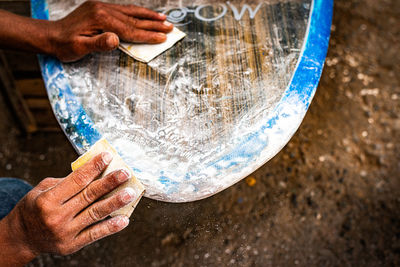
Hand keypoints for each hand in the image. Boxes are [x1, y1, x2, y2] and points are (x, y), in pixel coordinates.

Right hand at [0, 152, 134, 265]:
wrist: (23, 236)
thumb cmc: (35, 208)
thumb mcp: (43, 189)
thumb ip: (67, 182)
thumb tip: (94, 169)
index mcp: (48, 200)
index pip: (76, 180)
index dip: (94, 167)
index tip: (108, 156)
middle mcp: (56, 216)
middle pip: (89, 196)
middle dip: (109, 183)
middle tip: (126, 173)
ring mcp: (65, 232)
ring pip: (95, 214)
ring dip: (115, 202)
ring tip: (130, 193)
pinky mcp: (72, 245)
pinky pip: (95, 234)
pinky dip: (111, 227)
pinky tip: (124, 219)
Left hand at [48, 1, 172, 61]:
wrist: (51, 36)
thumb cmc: (65, 45)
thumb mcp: (79, 48)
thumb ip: (98, 44)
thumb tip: (115, 39)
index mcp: (100, 18)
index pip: (129, 29)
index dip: (147, 35)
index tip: (162, 38)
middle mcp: (103, 9)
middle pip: (134, 19)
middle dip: (153, 24)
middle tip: (170, 28)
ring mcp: (102, 7)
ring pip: (131, 12)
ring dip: (148, 15)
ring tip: (164, 18)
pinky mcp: (100, 8)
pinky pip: (124, 10)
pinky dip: (137, 12)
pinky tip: (144, 14)